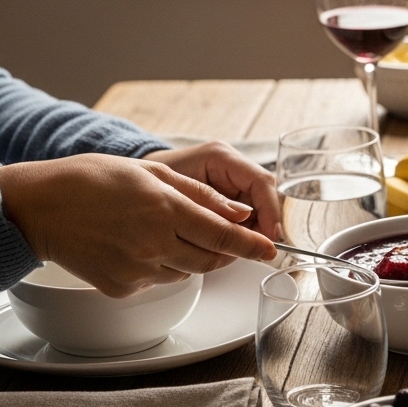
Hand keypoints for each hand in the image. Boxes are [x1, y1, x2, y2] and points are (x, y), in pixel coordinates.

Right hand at [0, 154, 277, 297]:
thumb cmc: (92, 180)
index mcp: (166, 210)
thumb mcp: (152, 173)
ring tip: (163, 230)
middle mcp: (154, 244)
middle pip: (211, 261)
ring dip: (189, 257)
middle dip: (224, 253)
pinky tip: (137, 245)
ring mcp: (137, 270)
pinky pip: (157, 281)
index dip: (253, 246)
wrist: (38, 207)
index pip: (224, 236)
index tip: (271, 251)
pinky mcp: (121, 288)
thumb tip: (240, 213)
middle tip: (221, 238)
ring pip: (186, 272)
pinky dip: (160, 266)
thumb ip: (201, 196)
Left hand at [145, 142, 281, 240]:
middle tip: (258, 249)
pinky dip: (243, 234)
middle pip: (265, 197)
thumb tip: (244, 226)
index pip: (261, 181)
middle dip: (265, 225)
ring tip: (242, 249)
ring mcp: (233, 184)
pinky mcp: (229, 200)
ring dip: (255, 232)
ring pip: (259, 211)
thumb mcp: (179, 193)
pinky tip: (233, 245)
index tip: (271, 236)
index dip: (270, 210)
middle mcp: (233, 168)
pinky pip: (246, 219)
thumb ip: (212, 205)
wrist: (136, 185)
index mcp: (221, 157)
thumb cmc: (151, 184)